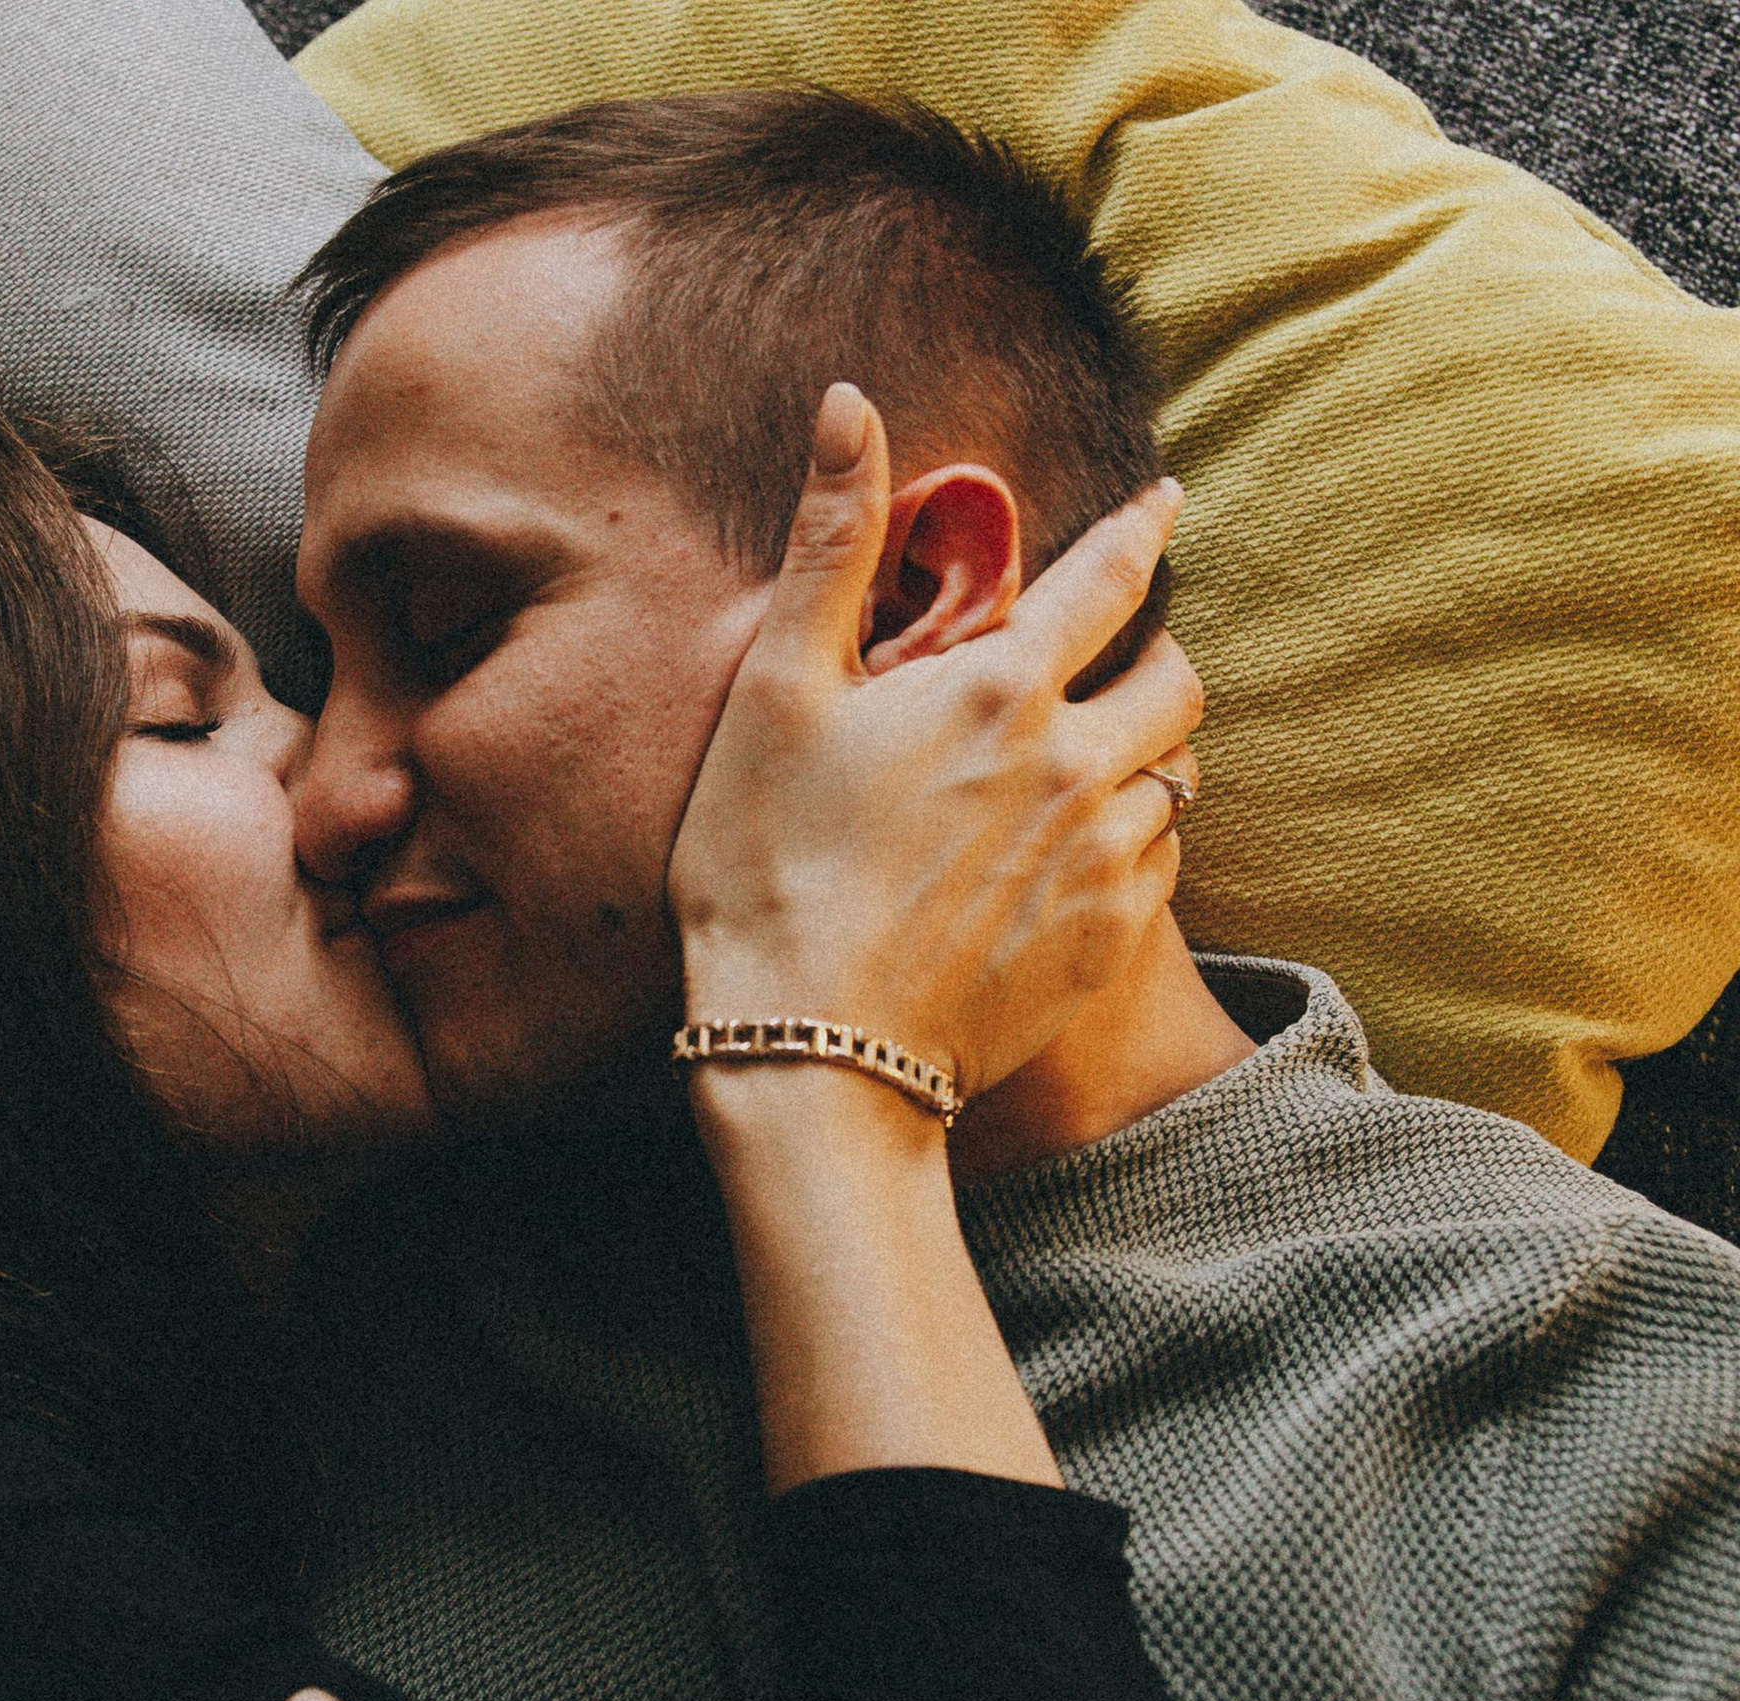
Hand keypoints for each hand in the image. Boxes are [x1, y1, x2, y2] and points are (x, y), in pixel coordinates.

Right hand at [669, 383, 1199, 1101]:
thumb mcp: (775, 696)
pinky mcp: (1107, 944)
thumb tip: (849, 400)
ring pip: (1175, 781)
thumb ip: (829, 544)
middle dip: (1159, 659)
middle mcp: (1075, 763)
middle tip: (1129, 665)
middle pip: (1175, 682)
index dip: (1144, 529)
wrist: (813, 1057)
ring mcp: (1102, 860)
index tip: (1170, 501)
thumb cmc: (768, 874)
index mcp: (999, 687)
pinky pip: (1161, 871)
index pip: (1110, 576)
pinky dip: (1134, 852)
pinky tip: (1073, 869)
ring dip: (1146, 763)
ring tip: (1092, 778)